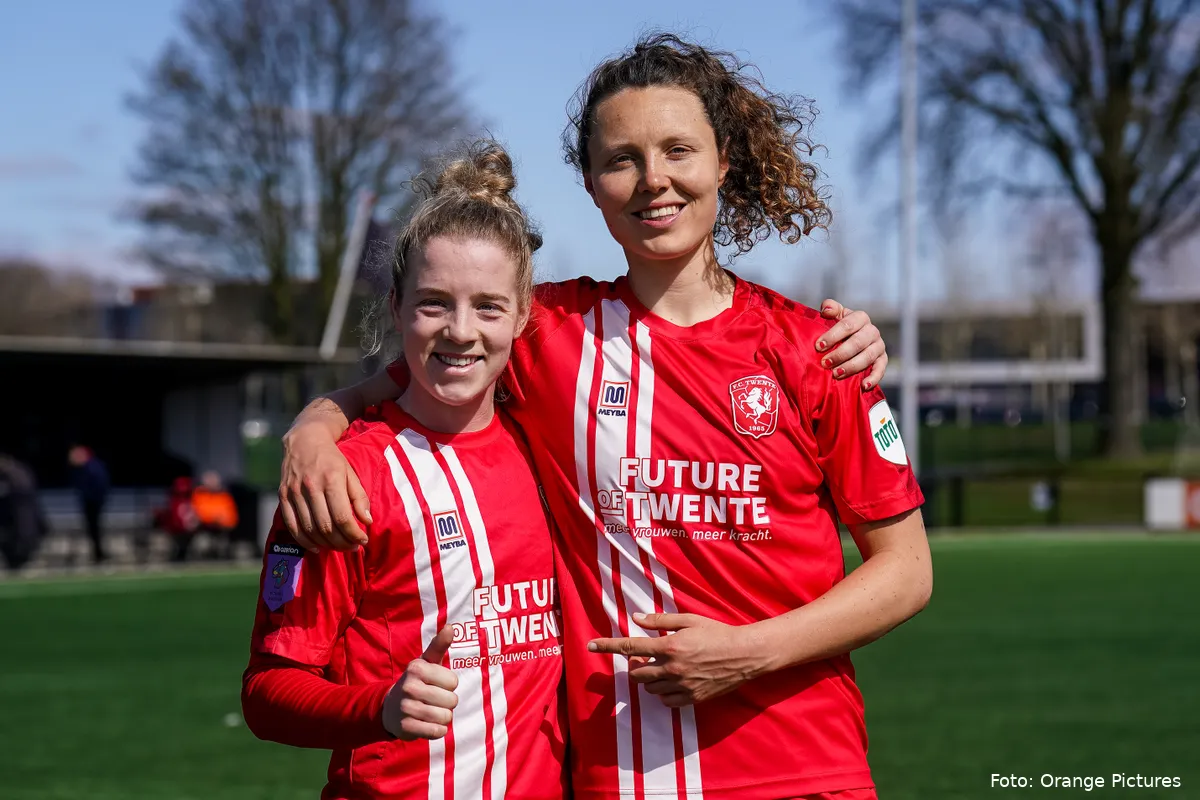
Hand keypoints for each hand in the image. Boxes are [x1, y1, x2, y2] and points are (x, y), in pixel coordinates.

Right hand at [279, 424, 370, 550]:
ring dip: (326, 544)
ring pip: (309, 529)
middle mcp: (310, 487)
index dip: (354, 534)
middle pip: (325, 526)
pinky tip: (317, 547)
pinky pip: (292, 526)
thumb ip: (359, 497)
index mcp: (331, 479)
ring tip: (339, 547)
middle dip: (342, 542)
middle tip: (353, 547)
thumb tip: (367, 521)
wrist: (304, 440)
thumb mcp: (350, 472)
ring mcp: (294, 492)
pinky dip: (304, 541)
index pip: (342, 517)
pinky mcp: (282, 496)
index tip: (363, 540)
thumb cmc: (332, 458)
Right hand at [382, 626, 458, 739]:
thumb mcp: (426, 663)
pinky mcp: (405, 727)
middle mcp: (409, 686)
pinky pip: (437, 732)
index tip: (435, 684)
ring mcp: (406, 708)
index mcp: (417, 668)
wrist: (390, 708)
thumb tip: (451, 627)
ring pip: (445, 717)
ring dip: (443, 717)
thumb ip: (439, 645)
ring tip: (430, 712)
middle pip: (452, 700)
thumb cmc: (416, 682)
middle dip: (447, 703)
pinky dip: (437, 730)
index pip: (453, 681)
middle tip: (433, 700)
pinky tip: (427, 724)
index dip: (448, 685)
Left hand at [587, 613, 766, 706]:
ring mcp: (683, 686)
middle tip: (645, 659)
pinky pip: (667, 702)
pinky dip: (664, 693)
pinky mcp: (692, 699)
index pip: (630, 647)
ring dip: (651, 680)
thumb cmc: (717, 633)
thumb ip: (661, 621)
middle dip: (636, 667)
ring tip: (665, 669)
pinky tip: (674, 683)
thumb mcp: (689, 620)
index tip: (590, 645)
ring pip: (651, 689)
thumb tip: (636, 618)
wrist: (745, 655)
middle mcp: (673, 668)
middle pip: (637, 674)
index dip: (607, 646)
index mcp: (670, 646)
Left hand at [817, 299, 887, 390]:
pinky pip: (881, 369)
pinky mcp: (883, 360)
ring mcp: (879, 346)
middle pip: (858, 342)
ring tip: (836, 374)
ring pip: (867, 357)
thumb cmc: (840, 328)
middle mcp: (872, 331)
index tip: (818, 346)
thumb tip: (826, 310)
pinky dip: (874, 378)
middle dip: (840, 354)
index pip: (847, 325)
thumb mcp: (836, 315)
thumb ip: (831, 308)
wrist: (853, 340)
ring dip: (851, 366)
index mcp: (860, 318)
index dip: (833, 335)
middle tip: (825, 363)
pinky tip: (863, 386)